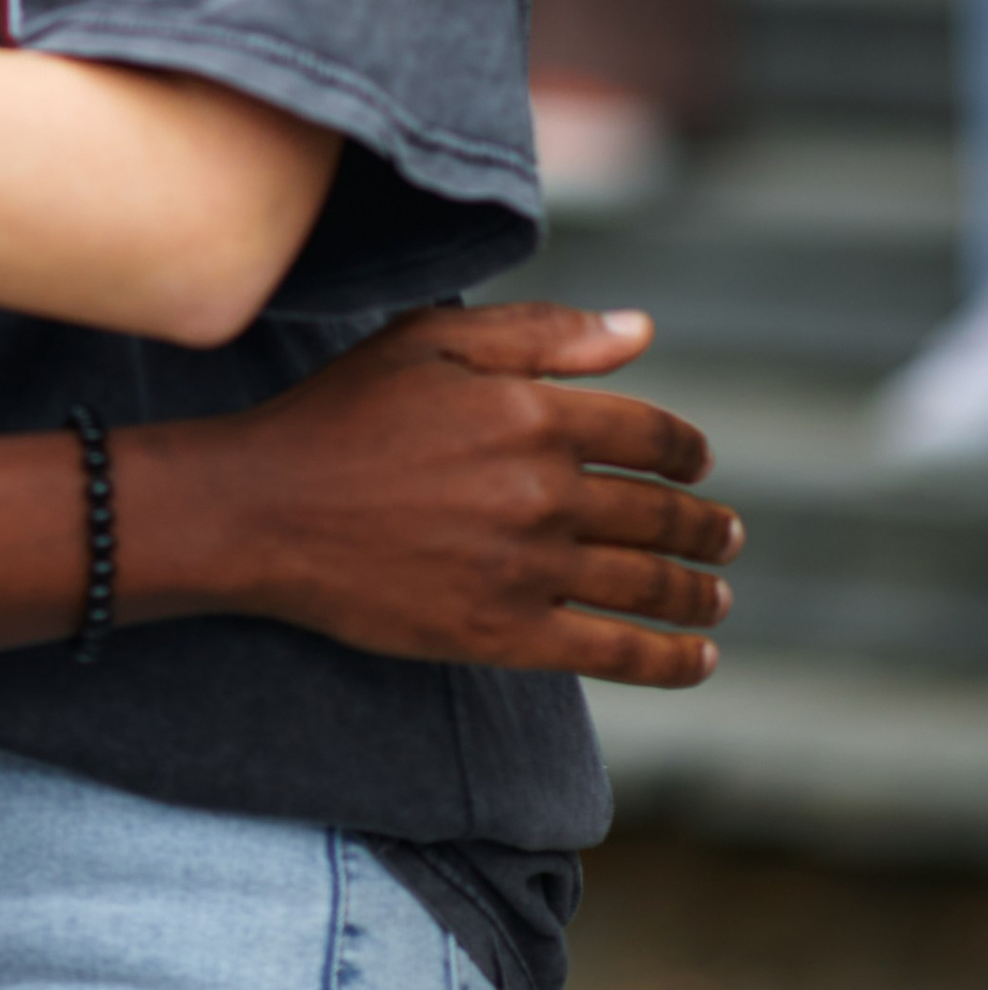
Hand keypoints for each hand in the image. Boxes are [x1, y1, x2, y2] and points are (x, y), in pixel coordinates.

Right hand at [179, 300, 738, 686]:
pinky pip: (613, 653)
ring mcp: (526, 569)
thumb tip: (643, 330)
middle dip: (706, 528)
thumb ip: (542, 333)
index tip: (697, 463)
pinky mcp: (502, 634)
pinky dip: (671, 659)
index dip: (687, 451)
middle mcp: (542, 492)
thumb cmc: (343, 412)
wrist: (263, 510)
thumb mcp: (432, 342)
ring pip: (648, 586)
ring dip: (699, 593)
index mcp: (532, 412)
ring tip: (716, 597)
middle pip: (660, 515)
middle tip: (726, 536)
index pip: (650, 436)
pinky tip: (700, 659)